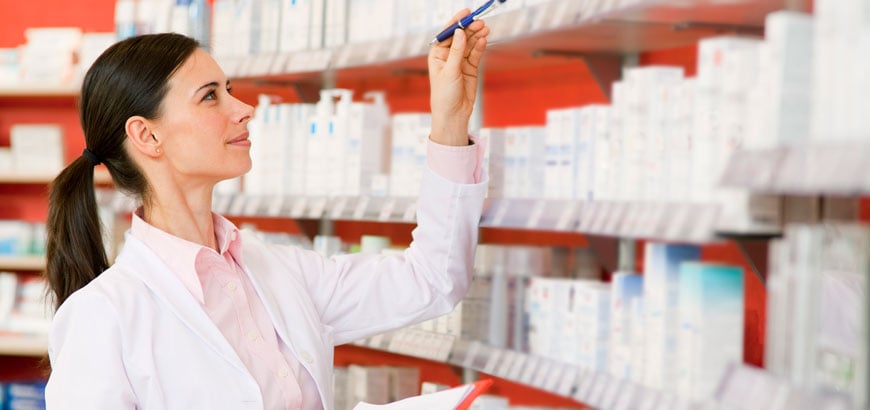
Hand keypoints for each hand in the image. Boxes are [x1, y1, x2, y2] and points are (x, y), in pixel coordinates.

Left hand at [428, 10, 489, 145]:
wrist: (453, 114)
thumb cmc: (444, 95)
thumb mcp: (449, 71)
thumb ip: (456, 51)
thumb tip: (459, 32)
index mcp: (437, 55)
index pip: (447, 34)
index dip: (456, 22)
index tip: (466, 13)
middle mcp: (448, 56)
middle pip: (460, 37)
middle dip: (469, 28)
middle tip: (480, 22)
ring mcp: (460, 61)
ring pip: (469, 44)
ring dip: (477, 36)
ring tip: (485, 29)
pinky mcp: (470, 68)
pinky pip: (476, 54)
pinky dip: (480, 47)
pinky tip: (484, 40)